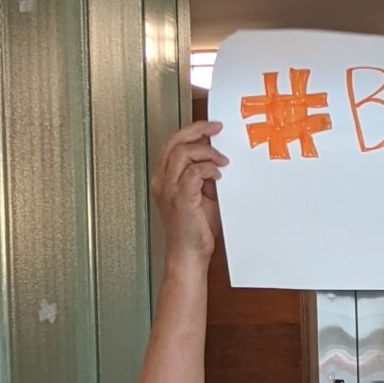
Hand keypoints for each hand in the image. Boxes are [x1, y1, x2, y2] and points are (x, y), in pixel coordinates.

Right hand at [152, 119, 225, 265]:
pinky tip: (218, 176)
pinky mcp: (180, 198)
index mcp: (164, 178)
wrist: (188, 255)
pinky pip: (194, 172)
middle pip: (175, 142)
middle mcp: (162, 180)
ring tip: (222, 161)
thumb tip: (217, 158)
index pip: (173, 144)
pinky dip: (209, 169)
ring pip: (183, 153)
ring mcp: (168, 189)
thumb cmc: (194, 230)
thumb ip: (205, 176)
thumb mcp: (202, 196)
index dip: (192, 131)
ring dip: (207, 152)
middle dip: (198, 130)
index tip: (211, 127)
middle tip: (217, 128)